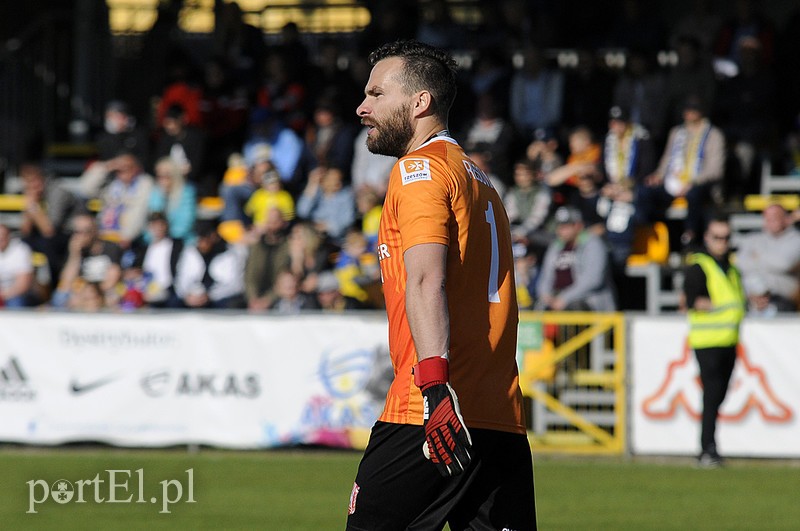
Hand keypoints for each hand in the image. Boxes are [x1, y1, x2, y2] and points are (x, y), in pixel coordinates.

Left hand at [413, 356, 471, 476]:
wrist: (433, 387)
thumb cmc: (432, 407)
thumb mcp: (428, 424)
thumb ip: (430, 440)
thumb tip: (428, 456)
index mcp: (430, 431)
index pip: (435, 452)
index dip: (441, 463)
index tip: (446, 473)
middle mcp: (436, 428)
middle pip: (445, 449)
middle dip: (451, 462)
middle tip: (457, 472)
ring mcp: (445, 421)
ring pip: (454, 440)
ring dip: (460, 453)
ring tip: (466, 463)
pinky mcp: (453, 414)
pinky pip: (460, 428)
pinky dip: (465, 437)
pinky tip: (469, 445)